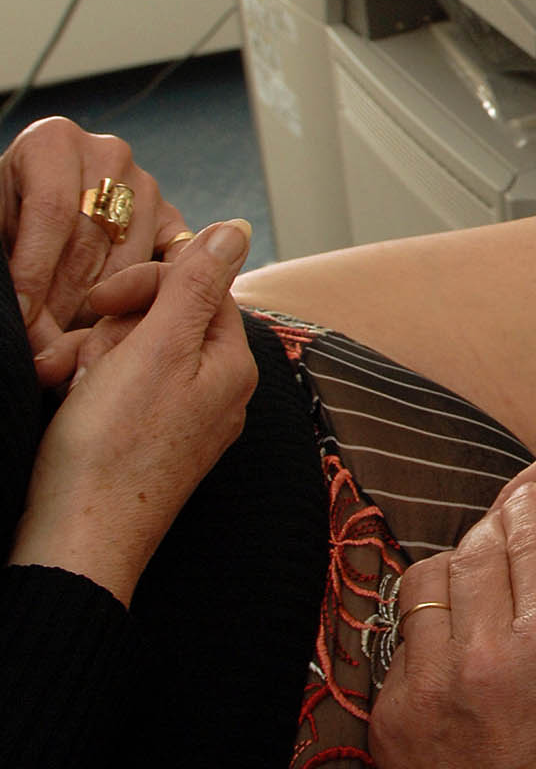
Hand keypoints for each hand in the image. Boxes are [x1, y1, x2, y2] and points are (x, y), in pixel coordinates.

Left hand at [3, 117, 189, 352]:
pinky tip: (119, 330)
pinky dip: (147, 302)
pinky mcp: (172, 220)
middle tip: (43, 344)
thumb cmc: (6, 219)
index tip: (25, 317)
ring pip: (129, 261)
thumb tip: (23, 314)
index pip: (52, 211)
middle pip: (90, 241)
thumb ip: (8, 264)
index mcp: (53, 141)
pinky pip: (169, 268)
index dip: (36, 270)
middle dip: (62, 301)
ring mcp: (147, 188)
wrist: (28, 209)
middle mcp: (107, 156)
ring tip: (70, 345)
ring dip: (98, 311)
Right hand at [9, 219, 257, 601]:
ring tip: (65, 389)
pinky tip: (65, 408)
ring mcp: (182, 420)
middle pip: (160, 320)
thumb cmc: (112, 449)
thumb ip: (196, 283)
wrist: (77, 541)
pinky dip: (86, 391)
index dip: (143, 285)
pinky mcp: (145, 443)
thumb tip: (237, 228)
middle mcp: (217, 391)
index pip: (198, 286)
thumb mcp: (155, 349)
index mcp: (231, 364)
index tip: (100, 301)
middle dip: (109, 331)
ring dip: (88, 360)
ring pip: (130, 354)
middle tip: (80, 363)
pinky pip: (117, 392)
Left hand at [370, 483, 535, 768]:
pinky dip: (428, 636)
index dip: (534, 508)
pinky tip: (452, 654)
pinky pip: (402, 645)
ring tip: (474, 592)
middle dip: (495, 534)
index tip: (534, 500)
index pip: (531, 536)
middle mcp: (482, 657)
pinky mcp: (391, 722)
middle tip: (508, 538)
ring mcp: (427, 690)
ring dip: (454, 576)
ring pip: (425, 584)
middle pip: (475, 549)